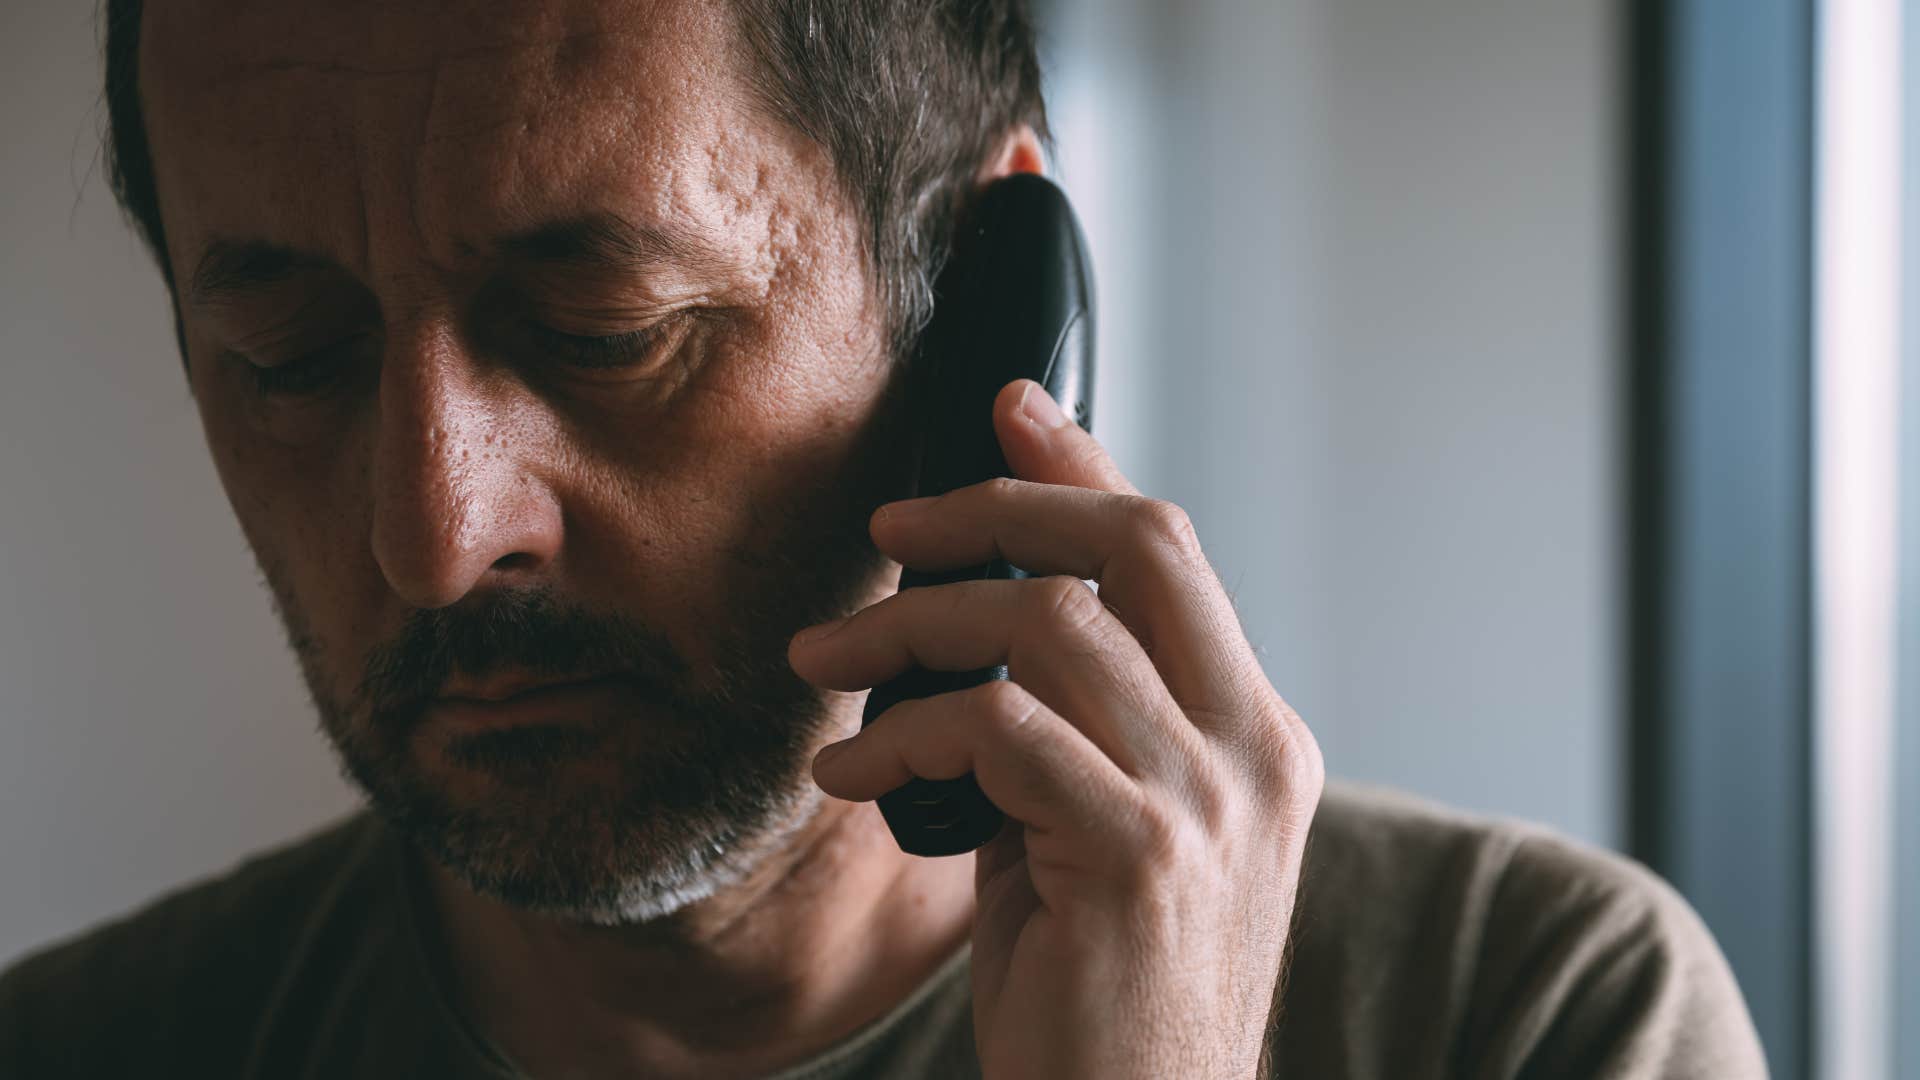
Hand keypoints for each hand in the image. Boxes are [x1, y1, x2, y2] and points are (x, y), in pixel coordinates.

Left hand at [787, 379, 1322, 1078]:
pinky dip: (901, 731)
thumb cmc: (1103, 993)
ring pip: (1050, 624)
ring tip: (827, 662)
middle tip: (890, 530)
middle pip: (1136, 547)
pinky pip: (996, 729)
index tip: (1007, 408)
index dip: (1085, 467)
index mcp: (1253, 735)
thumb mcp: (1096, 831)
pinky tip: (846, 774)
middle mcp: (1252, 750)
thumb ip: (1073, 726)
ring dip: (912, 627)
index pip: (1171, 554)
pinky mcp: (1139, 855)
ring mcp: (1208, 800)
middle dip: (999, 509)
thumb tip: (986, 623)